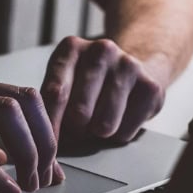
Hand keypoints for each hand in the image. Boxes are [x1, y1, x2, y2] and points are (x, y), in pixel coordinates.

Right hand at [0, 67, 62, 192]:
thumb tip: (6, 157)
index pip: (22, 98)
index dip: (45, 132)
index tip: (52, 165)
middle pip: (25, 100)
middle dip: (45, 141)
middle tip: (46, 176)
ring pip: (5, 114)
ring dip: (27, 152)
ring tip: (29, 184)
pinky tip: (5, 191)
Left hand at [41, 36, 167, 144]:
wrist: (133, 70)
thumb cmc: (88, 84)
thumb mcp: (63, 83)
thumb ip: (49, 106)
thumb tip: (42, 140)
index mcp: (71, 48)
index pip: (55, 93)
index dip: (49, 125)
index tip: (45, 144)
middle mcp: (101, 51)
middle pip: (79, 113)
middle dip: (76, 129)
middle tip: (79, 125)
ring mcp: (128, 66)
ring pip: (104, 126)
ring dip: (97, 134)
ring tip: (98, 120)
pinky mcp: (150, 87)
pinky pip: (125, 132)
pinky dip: (118, 135)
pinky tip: (119, 118)